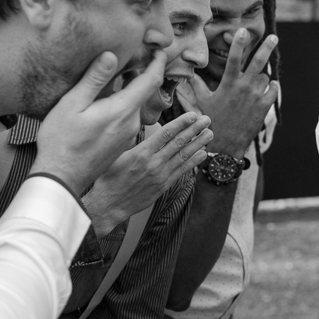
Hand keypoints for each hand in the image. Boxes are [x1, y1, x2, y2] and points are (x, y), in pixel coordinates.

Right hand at [34, 50, 167, 194]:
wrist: (62, 177)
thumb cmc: (62, 141)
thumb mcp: (72, 104)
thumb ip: (94, 79)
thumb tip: (112, 55)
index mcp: (123, 110)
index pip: (151, 81)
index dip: (157, 63)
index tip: (159, 50)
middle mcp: (132, 123)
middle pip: (143, 92)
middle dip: (139, 75)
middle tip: (129, 58)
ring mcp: (128, 135)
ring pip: (134, 106)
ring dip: (128, 92)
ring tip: (113, 79)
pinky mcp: (122, 143)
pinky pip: (127, 118)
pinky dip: (122, 106)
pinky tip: (104, 105)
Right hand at [81, 111, 212, 230]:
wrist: (108, 204)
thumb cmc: (108, 177)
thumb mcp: (115, 154)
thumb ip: (130, 141)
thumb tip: (135, 124)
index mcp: (141, 152)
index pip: (166, 133)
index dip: (181, 123)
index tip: (193, 115)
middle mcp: (153, 162)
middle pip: (178, 142)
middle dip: (194, 129)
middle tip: (206, 119)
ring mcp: (160, 175)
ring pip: (183, 156)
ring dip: (198, 144)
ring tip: (210, 133)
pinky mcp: (163, 185)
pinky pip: (182, 171)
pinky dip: (193, 161)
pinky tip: (202, 153)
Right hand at [182, 29, 279, 155]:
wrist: (225, 146)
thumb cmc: (211, 122)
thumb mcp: (202, 102)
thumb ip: (196, 86)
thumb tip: (187, 74)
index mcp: (228, 84)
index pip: (234, 58)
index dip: (239, 42)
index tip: (243, 30)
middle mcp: (244, 88)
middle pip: (258, 62)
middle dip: (266, 47)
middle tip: (273, 37)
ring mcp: (256, 97)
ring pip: (264, 77)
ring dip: (261, 76)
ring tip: (254, 83)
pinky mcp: (264, 107)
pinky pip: (272, 89)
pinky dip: (271, 86)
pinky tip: (267, 87)